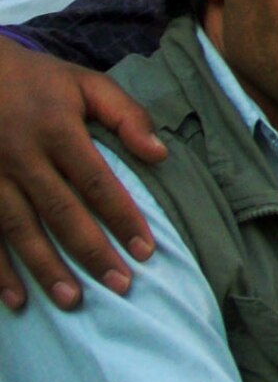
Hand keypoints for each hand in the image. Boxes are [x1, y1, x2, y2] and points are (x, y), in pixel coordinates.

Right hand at [0, 40, 163, 309]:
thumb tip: (159, 153)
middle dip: (91, 252)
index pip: (97, 182)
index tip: (145, 250)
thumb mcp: (84, 83)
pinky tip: (13, 301)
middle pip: (61, 212)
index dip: (122, 217)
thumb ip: (125, 114)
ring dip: (44, 268)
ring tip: (71, 300)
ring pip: (19, 230)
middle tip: (120, 286)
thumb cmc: (36, 80)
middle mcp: (22, 157)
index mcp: (58, 131)